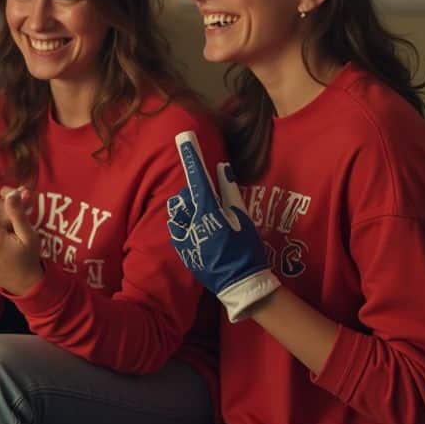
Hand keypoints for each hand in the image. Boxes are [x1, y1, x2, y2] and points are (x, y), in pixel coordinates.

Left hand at [167, 130, 278, 321]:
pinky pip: (178, 228)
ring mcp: (182, 237)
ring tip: (207, 224)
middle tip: (214, 207)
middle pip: (185, 196)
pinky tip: (202, 236)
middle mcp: (191, 223)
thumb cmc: (246, 250)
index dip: (191, 157)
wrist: (240, 285)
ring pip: (179, 212)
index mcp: (209, 212)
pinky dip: (187, 226)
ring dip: (189, 211)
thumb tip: (222, 168)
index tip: (184, 138)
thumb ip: (230, 192)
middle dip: (196, 195)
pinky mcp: (180, 249)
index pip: (197, 178)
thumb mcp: (243, 219)